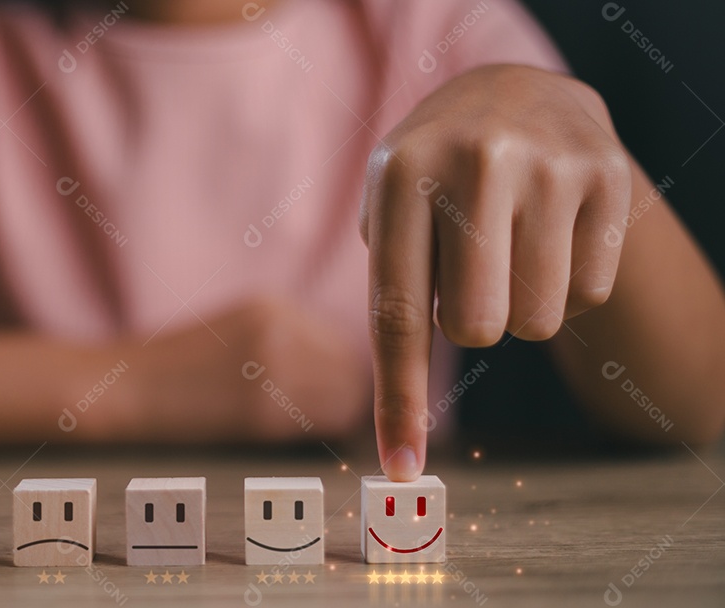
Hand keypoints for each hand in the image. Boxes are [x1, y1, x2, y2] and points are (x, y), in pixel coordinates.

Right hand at [114, 297, 366, 441]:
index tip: (328, 389)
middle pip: (352, 366)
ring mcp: (274, 368)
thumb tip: (339, 367)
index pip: (342, 339)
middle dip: (346, 391)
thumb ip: (287, 336)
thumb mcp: (236, 327)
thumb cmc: (178, 366)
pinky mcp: (265, 409)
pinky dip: (320, 430)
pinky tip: (292, 432)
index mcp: (272, 306)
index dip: (341, 369)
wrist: (128, 388)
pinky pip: (325, 420)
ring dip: (336, 414)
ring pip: (347, 395)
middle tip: (323, 413)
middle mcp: (281, 328)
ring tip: (306, 423)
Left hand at [361, 65, 631, 479]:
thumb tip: (401, 428)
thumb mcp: (389, 202)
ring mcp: (549, 165)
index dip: (399, 399)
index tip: (401, 466)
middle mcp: (475, 162)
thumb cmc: (436, 173)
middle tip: (472, 273)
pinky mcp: (608, 175)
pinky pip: (586, 292)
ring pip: (536, 320)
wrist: (518, 93)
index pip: (398, 314)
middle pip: (476, 327)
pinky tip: (550, 230)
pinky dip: (565, 284)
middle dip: (471, 322)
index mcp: (401, 173)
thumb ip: (391, 286)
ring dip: (519, 304)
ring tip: (509, 243)